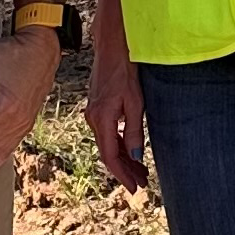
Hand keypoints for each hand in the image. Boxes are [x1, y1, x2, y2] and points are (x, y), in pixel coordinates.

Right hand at [86, 40, 149, 193]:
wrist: (111, 46)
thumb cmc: (124, 70)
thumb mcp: (135, 102)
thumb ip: (134, 130)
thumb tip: (136, 156)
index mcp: (101, 119)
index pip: (110, 156)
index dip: (122, 175)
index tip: (134, 187)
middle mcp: (93, 118)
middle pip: (108, 153)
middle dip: (124, 170)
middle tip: (141, 183)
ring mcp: (93, 113)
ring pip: (107, 144)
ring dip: (123, 158)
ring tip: (139, 170)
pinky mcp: (97, 108)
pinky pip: (107, 133)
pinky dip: (118, 144)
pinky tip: (130, 149)